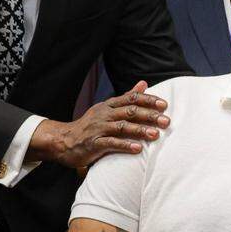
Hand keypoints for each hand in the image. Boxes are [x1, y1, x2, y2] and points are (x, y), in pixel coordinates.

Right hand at [29, 81, 170, 168]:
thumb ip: (126, 97)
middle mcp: (104, 115)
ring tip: (155, 135)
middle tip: (166, 121)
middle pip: (129, 112)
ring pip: (121, 127)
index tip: (164, 105)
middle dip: (149, 115)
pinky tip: (137, 148)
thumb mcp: (108, 108)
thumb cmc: (91, 125)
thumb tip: (143, 83)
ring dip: (139, 130)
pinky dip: (125, 145)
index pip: (131, 98)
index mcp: (109, 105)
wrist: (64, 141)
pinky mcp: (93, 144)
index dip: (148, 101)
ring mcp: (98, 129)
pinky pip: (110, 143)